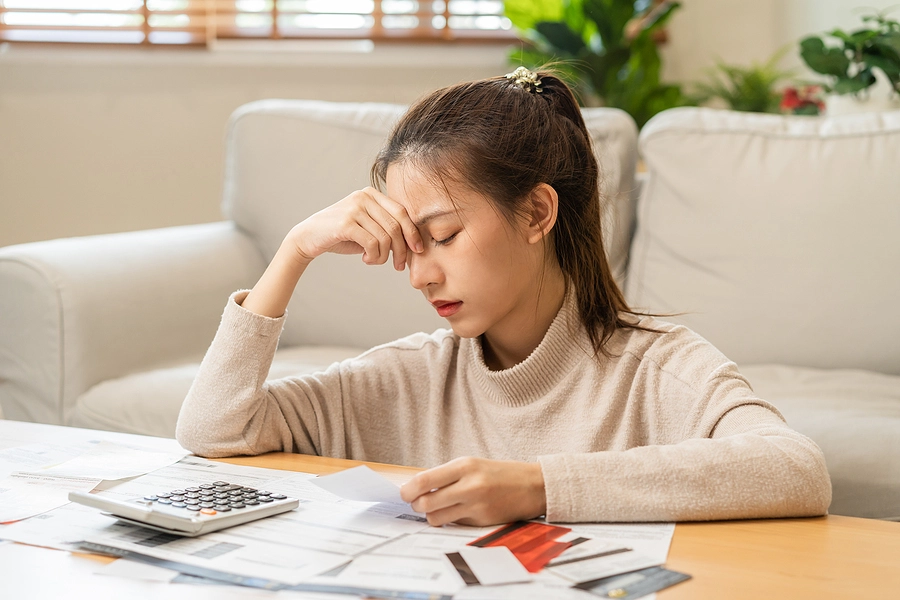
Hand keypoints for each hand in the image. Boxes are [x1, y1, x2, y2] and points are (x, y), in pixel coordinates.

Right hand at [288, 186, 423, 270]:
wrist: (308, 237)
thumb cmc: (342, 235)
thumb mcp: (367, 227)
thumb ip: (386, 228)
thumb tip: (415, 242)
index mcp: (372, 194)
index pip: (402, 213)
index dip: (412, 233)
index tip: (417, 250)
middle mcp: (364, 197)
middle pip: (395, 226)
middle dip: (401, 249)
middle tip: (398, 265)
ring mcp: (354, 208)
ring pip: (385, 237)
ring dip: (383, 256)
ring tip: (374, 261)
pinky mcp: (345, 223)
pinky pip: (372, 243)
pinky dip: (374, 256)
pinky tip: (366, 259)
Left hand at [399, 457, 546, 526]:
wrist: (533, 485)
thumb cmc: (498, 473)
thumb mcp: (472, 465)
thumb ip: (445, 475)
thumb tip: (415, 488)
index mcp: (464, 466)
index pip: (424, 480)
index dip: (407, 490)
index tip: (404, 493)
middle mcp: (469, 485)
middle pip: (425, 503)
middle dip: (416, 505)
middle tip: (417, 502)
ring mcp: (476, 506)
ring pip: (436, 518)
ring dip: (431, 515)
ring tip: (437, 508)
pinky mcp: (481, 522)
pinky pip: (453, 524)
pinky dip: (449, 520)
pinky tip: (457, 512)